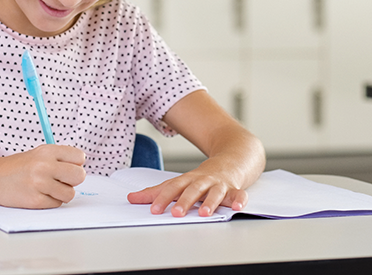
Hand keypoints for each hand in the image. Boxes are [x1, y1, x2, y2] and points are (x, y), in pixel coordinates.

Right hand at [0, 144, 85, 208]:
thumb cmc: (20, 166)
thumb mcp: (39, 154)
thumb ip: (60, 159)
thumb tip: (81, 169)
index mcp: (47, 151)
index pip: (79, 157)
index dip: (76, 164)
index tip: (67, 167)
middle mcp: (44, 165)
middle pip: (79, 176)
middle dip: (73, 180)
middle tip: (62, 180)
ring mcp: (40, 183)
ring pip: (70, 193)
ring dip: (62, 193)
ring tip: (48, 188)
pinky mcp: (35, 200)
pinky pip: (57, 204)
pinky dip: (50, 201)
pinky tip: (39, 194)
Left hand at [126, 168, 247, 217]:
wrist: (233, 156)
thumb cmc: (203, 176)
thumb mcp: (180, 182)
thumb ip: (157, 191)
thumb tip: (131, 198)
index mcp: (188, 180)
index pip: (173, 187)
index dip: (163, 197)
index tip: (154, 209)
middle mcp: (203, 181)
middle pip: (193, 190)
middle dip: (185, 201)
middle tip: (176, 213)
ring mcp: (220, 184)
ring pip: (215, 192)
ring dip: (210, 203)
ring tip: (204, 214)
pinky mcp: (235, 189)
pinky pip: (239, 194)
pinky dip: (240, 200)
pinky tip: (238, 207)